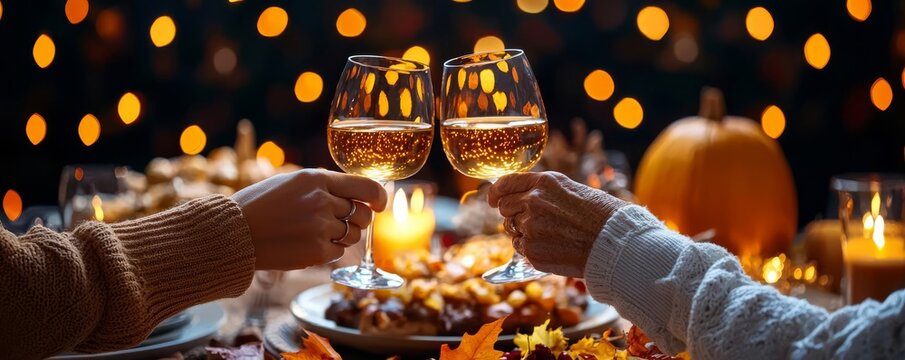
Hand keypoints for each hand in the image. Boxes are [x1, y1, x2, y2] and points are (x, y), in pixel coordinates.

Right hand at [232, 169, 387, 269]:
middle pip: (362, 213)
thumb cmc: (259, 205)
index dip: (378, 197)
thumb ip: (322, 185)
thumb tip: (355, 194)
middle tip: (340, 221)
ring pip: (353, 234)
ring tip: (317, 232)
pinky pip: (338, 251)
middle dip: (357, 219)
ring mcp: (320, 227)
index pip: (365, 186)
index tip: (380, 204)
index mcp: (316, 178)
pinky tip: (307, 244)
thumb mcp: (291, 183)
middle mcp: (321, 200)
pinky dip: (329, 250)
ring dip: (343, 235)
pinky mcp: (316, 251)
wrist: (232, 233)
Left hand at [487, 172, 627, 277]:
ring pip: (512, 230)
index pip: (505, 183)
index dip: (496, 192)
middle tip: (536, 223)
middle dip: (514, 214)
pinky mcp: (531, 251)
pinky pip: (520, 249)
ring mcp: (530, 227)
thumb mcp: (572, 190)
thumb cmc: (601, 216)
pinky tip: (552, 248)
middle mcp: (532, 202)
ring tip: (551, 236)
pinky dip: (531, 250)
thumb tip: (521, 197)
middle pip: (504, 208)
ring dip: (524, 233)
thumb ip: (544, 191)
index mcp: (544, 183)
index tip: (492, 199)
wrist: (615, 244)